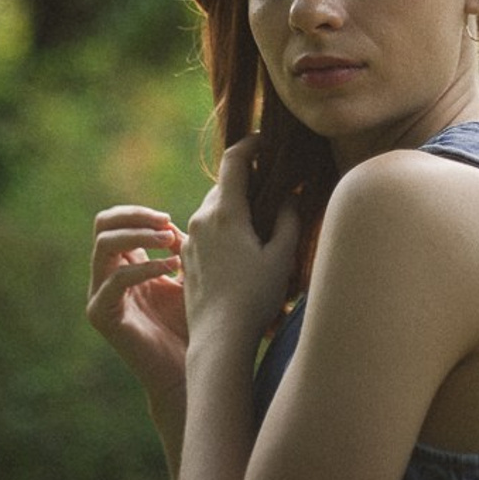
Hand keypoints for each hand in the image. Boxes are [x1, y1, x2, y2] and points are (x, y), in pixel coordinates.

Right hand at [87, 206, 187, 406]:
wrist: (191, 368)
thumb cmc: (195, 323)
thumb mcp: (188, 274)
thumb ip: (179, 246)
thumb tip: (180, 216)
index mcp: (124, 264)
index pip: (114, 220)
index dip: (140, 212)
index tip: (170, 219)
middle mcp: (106, 276)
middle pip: (103, 225)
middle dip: (136, 217)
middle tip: (167, 223)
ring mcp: (100, 295)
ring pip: (105, 245)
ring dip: (140, 235)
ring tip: (171, 240)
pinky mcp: (102, 315)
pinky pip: (116, 278)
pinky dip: (145, 267)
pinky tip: (171, 267)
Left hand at [183, 137, 299, 349]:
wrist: (218, 339)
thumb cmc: (254, 299)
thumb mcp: (281, 258)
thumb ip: (289, 220)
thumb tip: (292, 194)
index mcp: (225, 212)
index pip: (234, 160)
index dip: (251, 143)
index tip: (266, 140)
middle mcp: (201, 219)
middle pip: (225, 184)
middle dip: (248, 180)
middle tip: (274, 187)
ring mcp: (190, 238)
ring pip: (214, 207)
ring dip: (236, 206)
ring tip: (261, 223)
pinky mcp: (186, 257)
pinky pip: (206, 229)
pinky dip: (224, 227)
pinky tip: (242, 249)